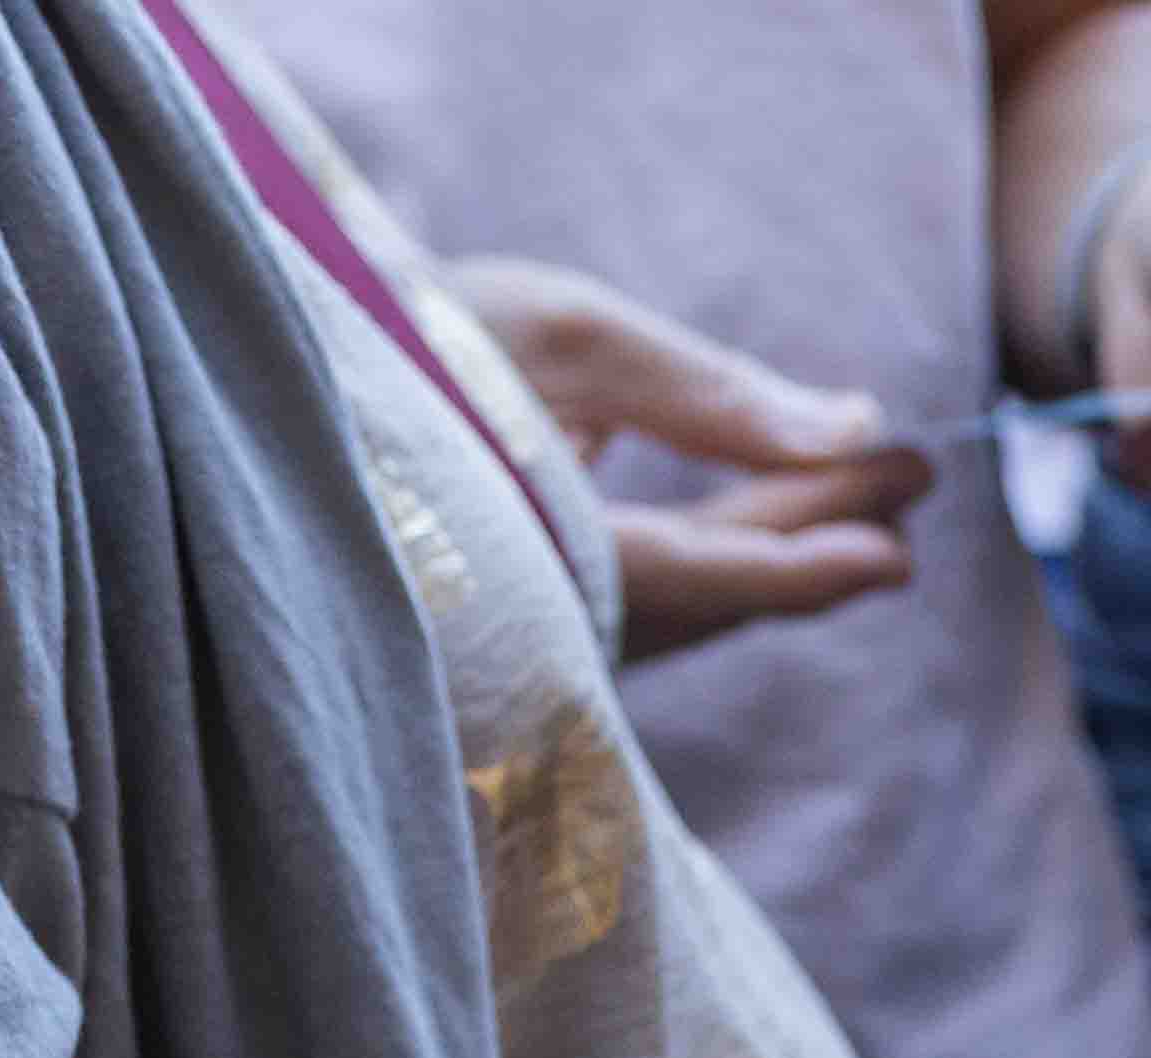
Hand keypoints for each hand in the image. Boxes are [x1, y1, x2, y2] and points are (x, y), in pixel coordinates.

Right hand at [440, 258, 935, 660]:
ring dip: (769, 557)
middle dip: (810, 543)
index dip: (811, 554)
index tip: (903, 511)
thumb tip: (852, 429)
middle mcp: (525, 623)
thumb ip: (711, 392)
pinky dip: (709, 565)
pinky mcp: (509, 618)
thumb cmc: (397, 335)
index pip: (703, 576)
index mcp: (528, 557)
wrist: (246, 372)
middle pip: (703, 596)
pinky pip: (635, 605)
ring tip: (864, 507)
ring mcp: (515, 631)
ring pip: (674, 609)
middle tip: (904, 490)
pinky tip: (762, 527)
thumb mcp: (563, 333)